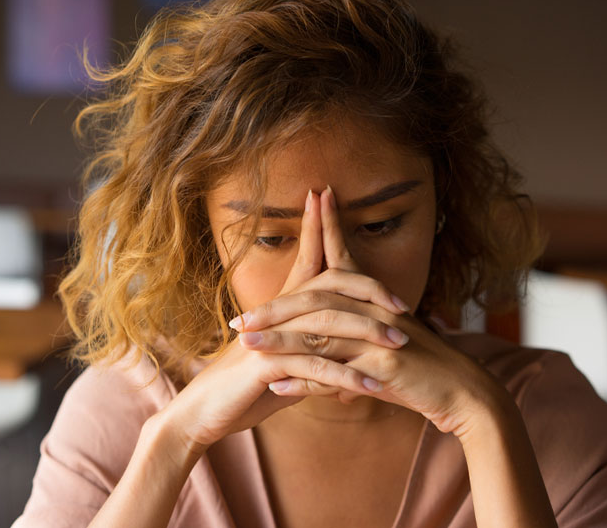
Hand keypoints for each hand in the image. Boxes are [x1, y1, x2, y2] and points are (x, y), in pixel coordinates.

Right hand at [157, 190, 391, 453]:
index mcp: (282, 306)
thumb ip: (312, 346)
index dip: (318, 226)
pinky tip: (373, 387)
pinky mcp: (265, 364)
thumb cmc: (247, 383)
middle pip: (326, 285)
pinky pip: (314, 366)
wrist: (204, 410)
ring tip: (400, 344)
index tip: (327, 196)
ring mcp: (270, 336)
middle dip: (365, 288)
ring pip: (326, 323)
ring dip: (367, 333)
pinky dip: (346, 377)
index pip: (306, 258)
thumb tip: (341, 346)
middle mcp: (277, 313)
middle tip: (402, 304)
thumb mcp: (284, 360)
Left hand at [236, 186, 505, 436]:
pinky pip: (335, 373)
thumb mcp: (385, 346)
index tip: (311, 197)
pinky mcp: (384, 365)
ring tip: (245, 348)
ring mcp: (379, 337)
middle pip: (316, 299)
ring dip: (278, 341)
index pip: (343, 258)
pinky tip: (276, 387)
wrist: (463, 392)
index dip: (326, 228)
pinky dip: (303, 382)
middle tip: (237, 320)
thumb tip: (321, 365)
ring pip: (318, 334)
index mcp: (374, 301)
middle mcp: (375, 311)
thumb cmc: (422, 370)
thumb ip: (351, 348)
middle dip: (274, 308)